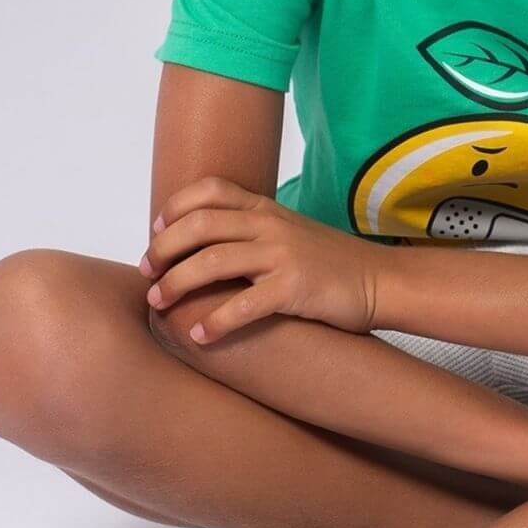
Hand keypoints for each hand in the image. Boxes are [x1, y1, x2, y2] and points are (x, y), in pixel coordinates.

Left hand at [139, 175, 386, 342]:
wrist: (380, 280)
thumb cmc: (331, 263)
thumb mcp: (290, 232)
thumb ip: (252, 230)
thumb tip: (205, 245)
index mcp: (266, 209)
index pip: (208, 191)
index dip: (174, 209)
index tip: (155, 233)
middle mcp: (270, 226)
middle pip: (199, 225)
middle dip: (163, 249)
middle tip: (147, 274)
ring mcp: (282, 255)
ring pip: (211, 261)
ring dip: (176, 284)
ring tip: (159, 304)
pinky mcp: (294, 288)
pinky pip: (243, 305)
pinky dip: (215, 322)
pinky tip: (200, 336)